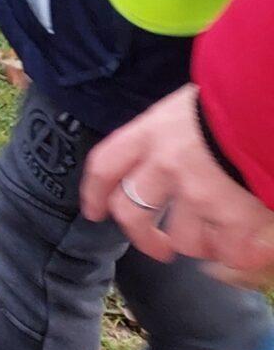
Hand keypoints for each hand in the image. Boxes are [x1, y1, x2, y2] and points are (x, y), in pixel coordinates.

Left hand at [83, 85, 273, 284]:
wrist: (269, 102)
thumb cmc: (236, 98)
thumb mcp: (190, 105)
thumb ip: (173, 133)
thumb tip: (168, 155)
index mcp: (152, 131)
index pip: (106, 164)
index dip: (95, 192)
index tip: (94, 211)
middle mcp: (166, 164)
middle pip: (131, 212)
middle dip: (142, 238)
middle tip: (159, 249)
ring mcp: (198, 193)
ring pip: (184, 239)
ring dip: (201, 243)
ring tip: (218, 237)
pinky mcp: (233, 216)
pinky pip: (227, 250)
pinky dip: (235, 251)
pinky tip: (244, 242)